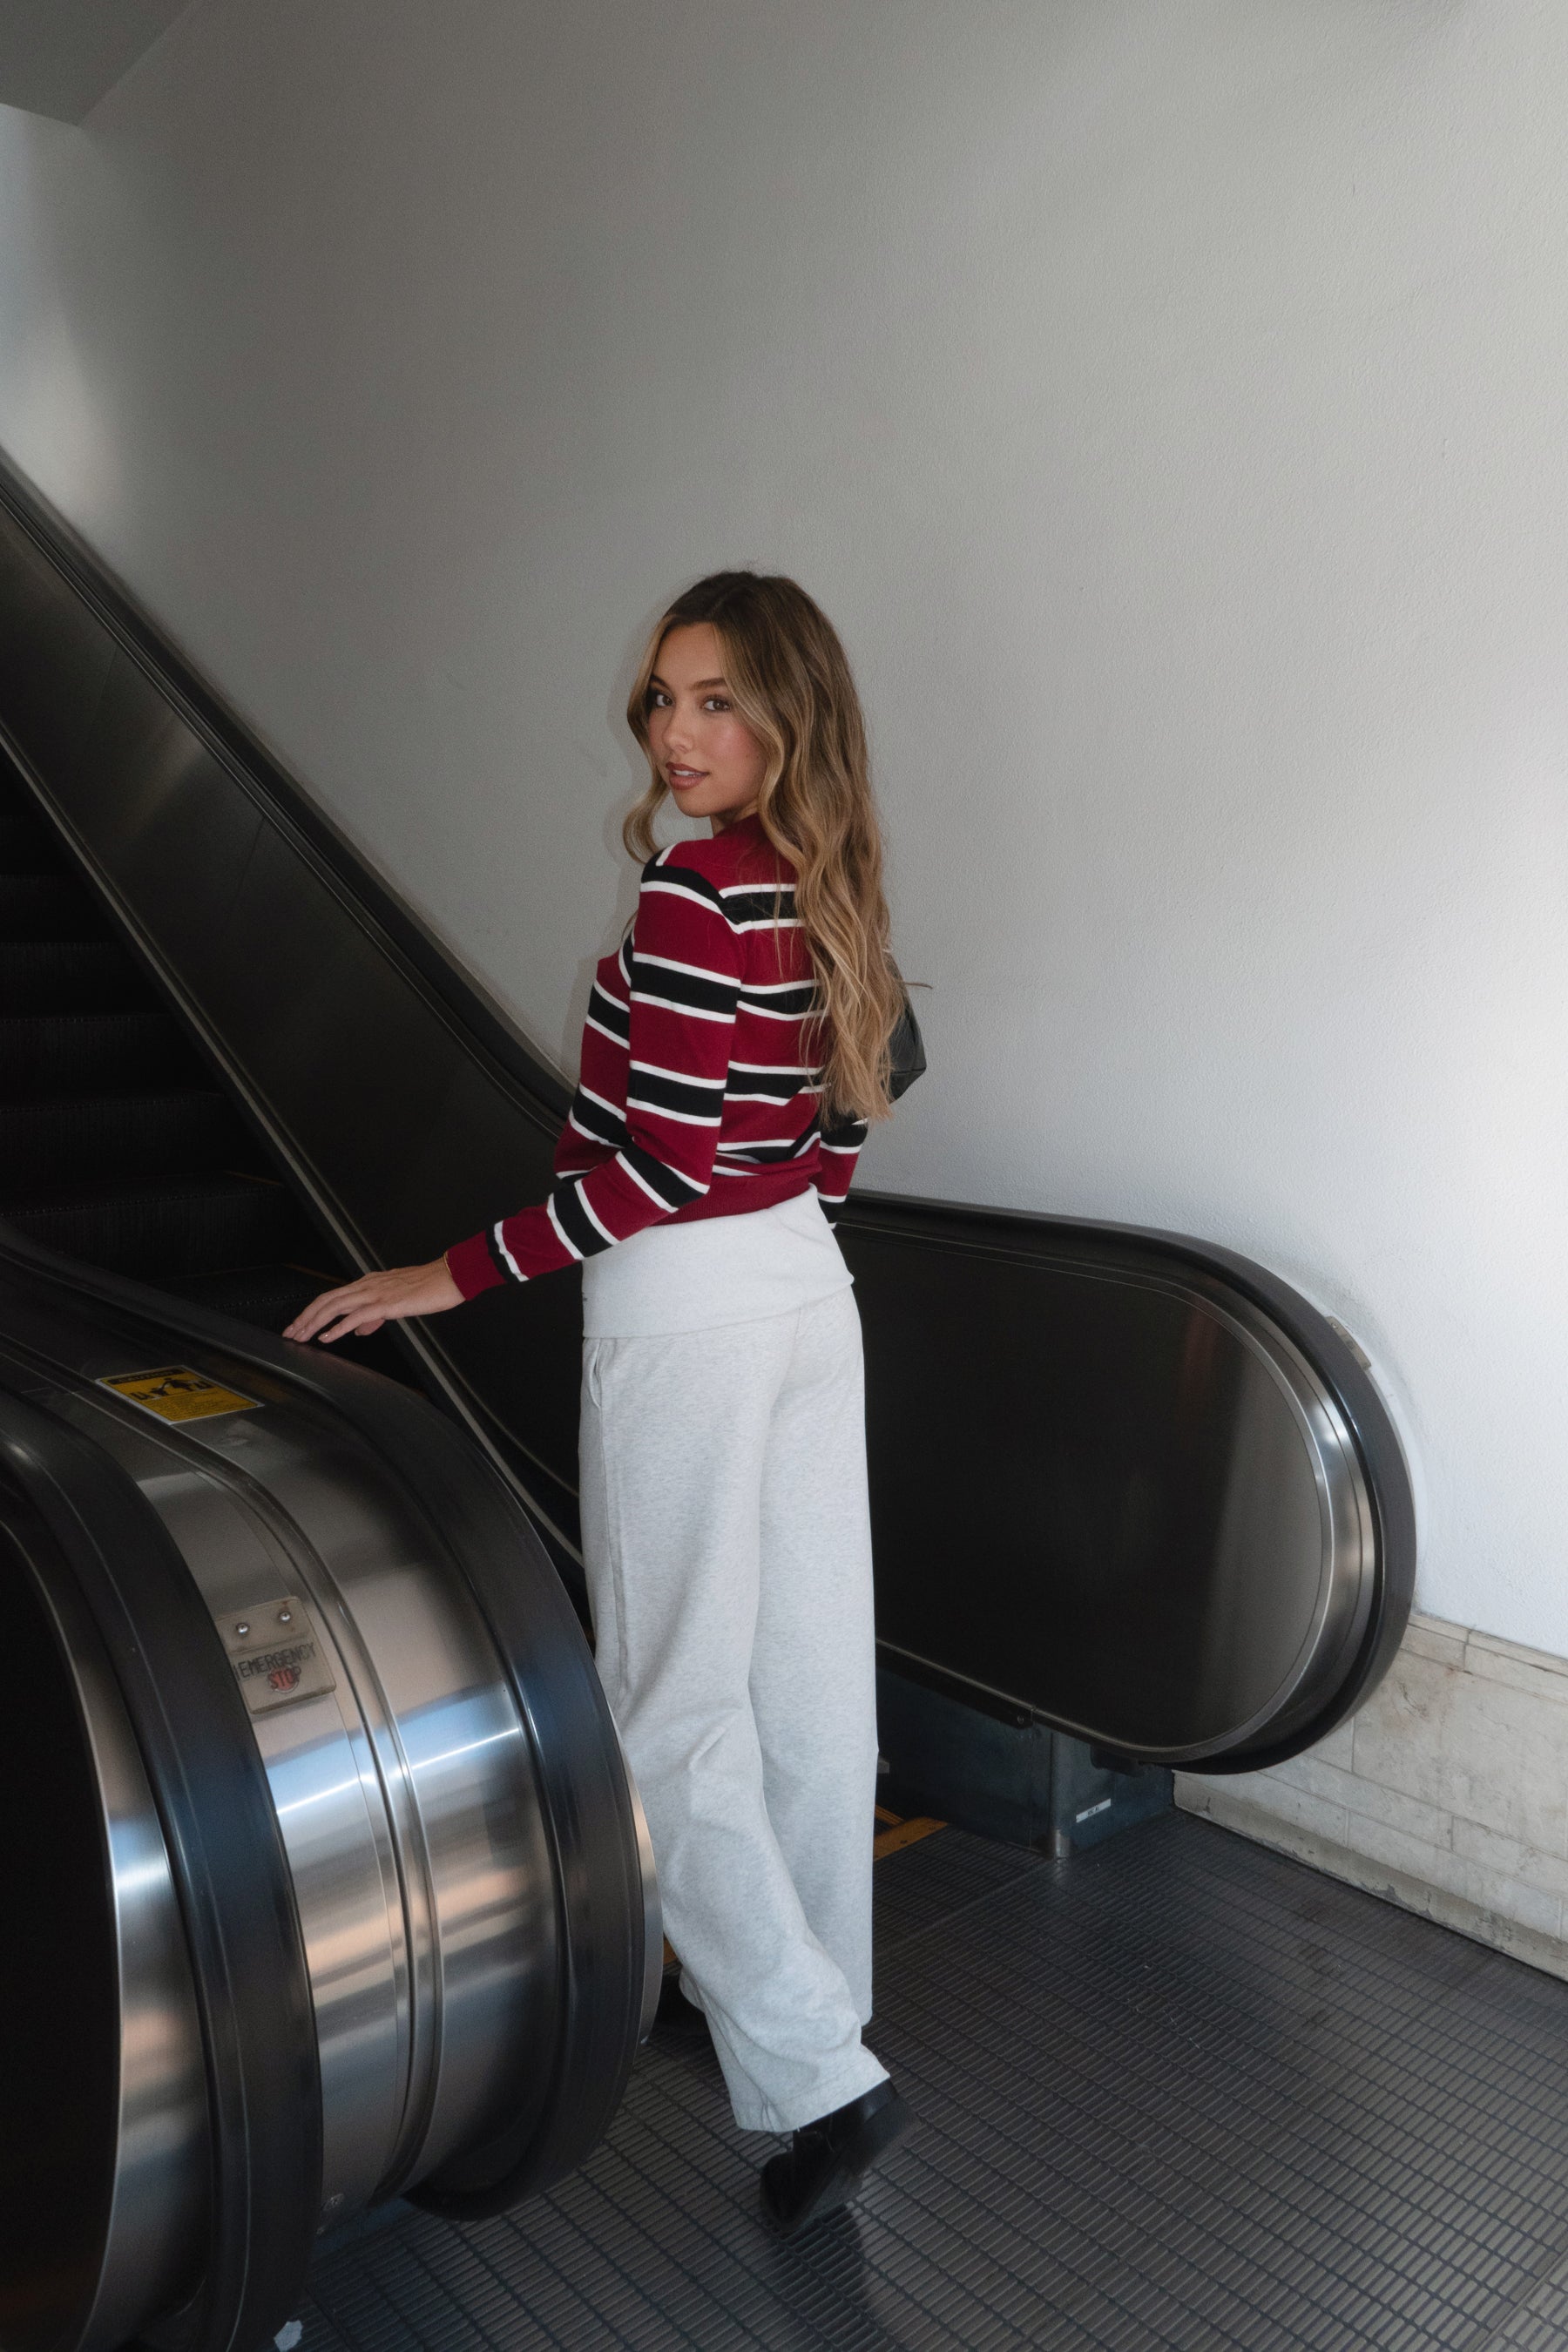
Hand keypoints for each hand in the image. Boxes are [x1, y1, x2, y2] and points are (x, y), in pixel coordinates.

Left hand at [283, 1258, 463, 1345]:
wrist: (450, 1276)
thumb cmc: (430, 1287)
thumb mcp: (397, 1302)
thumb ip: (374, 1316)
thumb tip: (358, 1330)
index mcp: (369, 1283)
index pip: (332, 1297)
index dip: (312, 1311)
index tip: (300, 1325)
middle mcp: (367, 1285)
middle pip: (326, 1300)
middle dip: (304, 1317)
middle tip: (291, 1333)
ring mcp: (375, 1292)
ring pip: (334, 1306)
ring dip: (314, 1322)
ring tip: (301, 1336)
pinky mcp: (386, 1302)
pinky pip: (355, 1316)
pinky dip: (337, 1327)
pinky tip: (328, 1337)